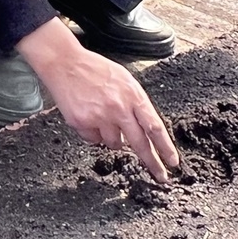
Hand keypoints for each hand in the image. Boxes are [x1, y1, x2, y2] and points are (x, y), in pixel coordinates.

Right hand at [17, 20, 178, 182]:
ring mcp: (100, 117)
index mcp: (133, 95)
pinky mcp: (82, 123)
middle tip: (161, 176)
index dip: (165, 147)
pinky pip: (93, 140)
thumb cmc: (94, 69)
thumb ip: (135, 103)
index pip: (155, 127)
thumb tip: (143, 128)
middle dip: (152, 163)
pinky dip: (93, 133)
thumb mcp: (124, 80)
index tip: (172, 162)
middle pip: (140, 143)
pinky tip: (88, 115)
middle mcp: (119, 108)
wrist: (65, 63)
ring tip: (103, 117)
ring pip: (115, 144)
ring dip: (113, 138)